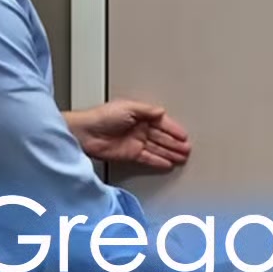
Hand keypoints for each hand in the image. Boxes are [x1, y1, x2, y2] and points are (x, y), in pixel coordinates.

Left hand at [68, 99, 190, 171]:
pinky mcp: (130, 154)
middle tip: (187, 148)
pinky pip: (148, 158)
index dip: (173, 129)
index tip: (184, 135)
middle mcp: (139, 129)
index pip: (162, 123)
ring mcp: (135, 142)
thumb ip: (147, 110)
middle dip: (175, 143)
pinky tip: (167, 163)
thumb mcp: (128, 107)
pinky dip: (158, 161)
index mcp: (140, 115)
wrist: (85, 133)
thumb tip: (161, 111)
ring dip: (170, 153)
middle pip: (162, 137)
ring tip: (182, 157)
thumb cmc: (102, 116)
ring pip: (157, 148)